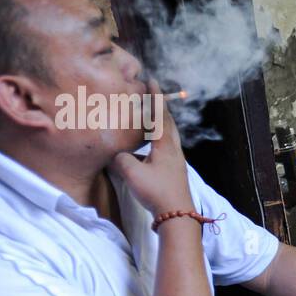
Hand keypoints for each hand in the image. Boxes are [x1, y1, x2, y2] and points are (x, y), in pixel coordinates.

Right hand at [109, 79, 192, 215]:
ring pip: (168, 136)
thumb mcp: (132, 173)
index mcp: (165, 145)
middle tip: (151, 96)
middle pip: (168, 122)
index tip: (152, 80)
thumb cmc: (157, 192)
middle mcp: (174, 149)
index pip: (160, 115)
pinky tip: (149, 147)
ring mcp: (176, 161)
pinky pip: (166, 148)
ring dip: (159, 124)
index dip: (155, 97)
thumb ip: (121, 159)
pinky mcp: (175, 171)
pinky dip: (158, 140)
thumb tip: (117, 154)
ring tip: (148, 118)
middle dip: (159, 107)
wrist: (178, 215)